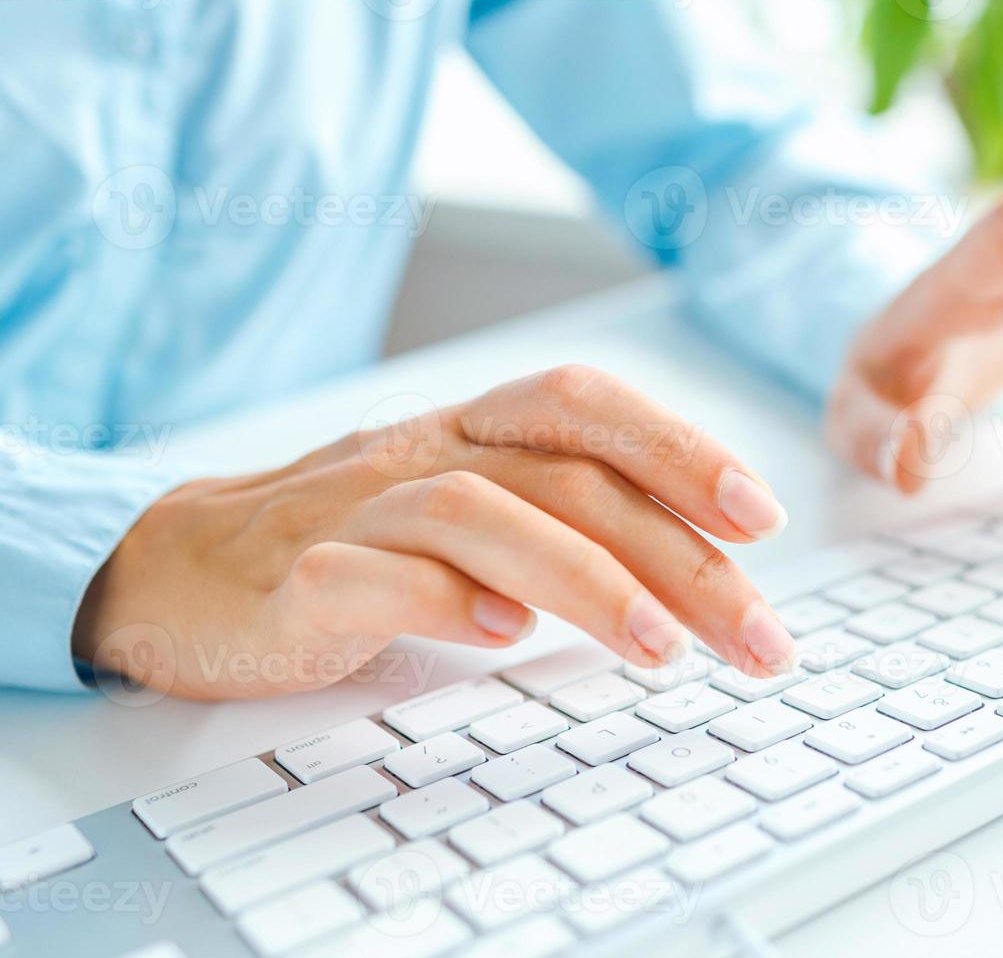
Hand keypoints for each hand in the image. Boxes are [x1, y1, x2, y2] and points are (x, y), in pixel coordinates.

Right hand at [74, 365, 796, 699]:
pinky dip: (439, 600)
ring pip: (477, 514)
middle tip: (756, 637)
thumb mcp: (472, 507)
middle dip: (678, 557)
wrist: (185, 566)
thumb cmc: (360, 539)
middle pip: (565, 479)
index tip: (762, 519)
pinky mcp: (291, 579)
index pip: (587, 406)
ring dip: (584, 581)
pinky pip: (363, 576)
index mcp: (473, 429)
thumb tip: (701, 572)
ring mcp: (354, 511)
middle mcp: (424, 453)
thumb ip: (567, 520)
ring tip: (661, 650)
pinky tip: (501, 636)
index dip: (680, 449)